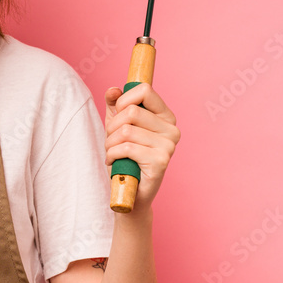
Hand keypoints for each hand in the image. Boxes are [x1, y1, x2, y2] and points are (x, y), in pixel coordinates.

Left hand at [103, 83, 179, 211]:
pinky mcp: (161, 161)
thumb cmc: (124, 156)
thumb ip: (115, 105)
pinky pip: (126, 148)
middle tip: (110, 140)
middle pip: (131, 112)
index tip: (117, 114)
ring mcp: (169, 146)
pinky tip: (114, 161)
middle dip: (111, 127)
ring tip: (112, 152)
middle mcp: (172, 129)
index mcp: (165, 116)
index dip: (124, 100)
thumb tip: (113, 90)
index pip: (144, 90)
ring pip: (126, 130)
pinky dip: (112, 154)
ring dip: (110, 143)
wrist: (130, 192)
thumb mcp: (117, 126)